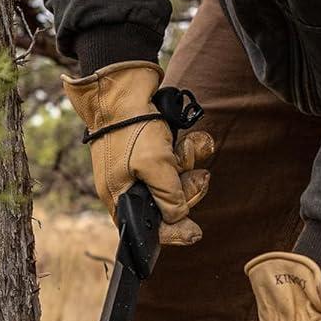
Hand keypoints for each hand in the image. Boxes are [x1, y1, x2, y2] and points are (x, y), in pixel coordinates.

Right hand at [63, 61, 214, 244]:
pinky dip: (189, 147)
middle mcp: (131, 185)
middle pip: (170, 204)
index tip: (196, 233)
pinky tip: (193, 137)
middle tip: (201, 177)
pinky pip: (178, 157)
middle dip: (189, 189)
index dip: (173, 233)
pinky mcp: (154, 147)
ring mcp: (143, 166)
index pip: (148, 229)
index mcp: (120, 197)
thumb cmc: (130, 126)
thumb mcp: (153, 166)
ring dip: (190, 162)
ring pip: (178, 178)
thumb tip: (177, 216)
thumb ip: (169, 196)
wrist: (121, 87)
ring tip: (190, 147)